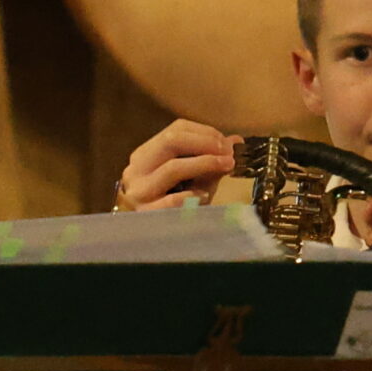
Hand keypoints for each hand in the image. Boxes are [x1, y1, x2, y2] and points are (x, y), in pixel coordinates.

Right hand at [119, 119, 236, 209]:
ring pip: (173, 167)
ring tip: (226, 167)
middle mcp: (136, 169)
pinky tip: (205, 197)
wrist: (157, 241)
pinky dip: (193, 195)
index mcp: (146, 155)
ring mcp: (138, 191)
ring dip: (205, 164)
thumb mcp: (195, 179)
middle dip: (205, 143)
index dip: (205, 132)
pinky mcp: (145, 213)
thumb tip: (236, 141)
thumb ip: (212, 159)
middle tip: (228, 153)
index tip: (227, 144)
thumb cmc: (177, 205)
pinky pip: (173, 199)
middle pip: (171, 141)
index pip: (175, 130)